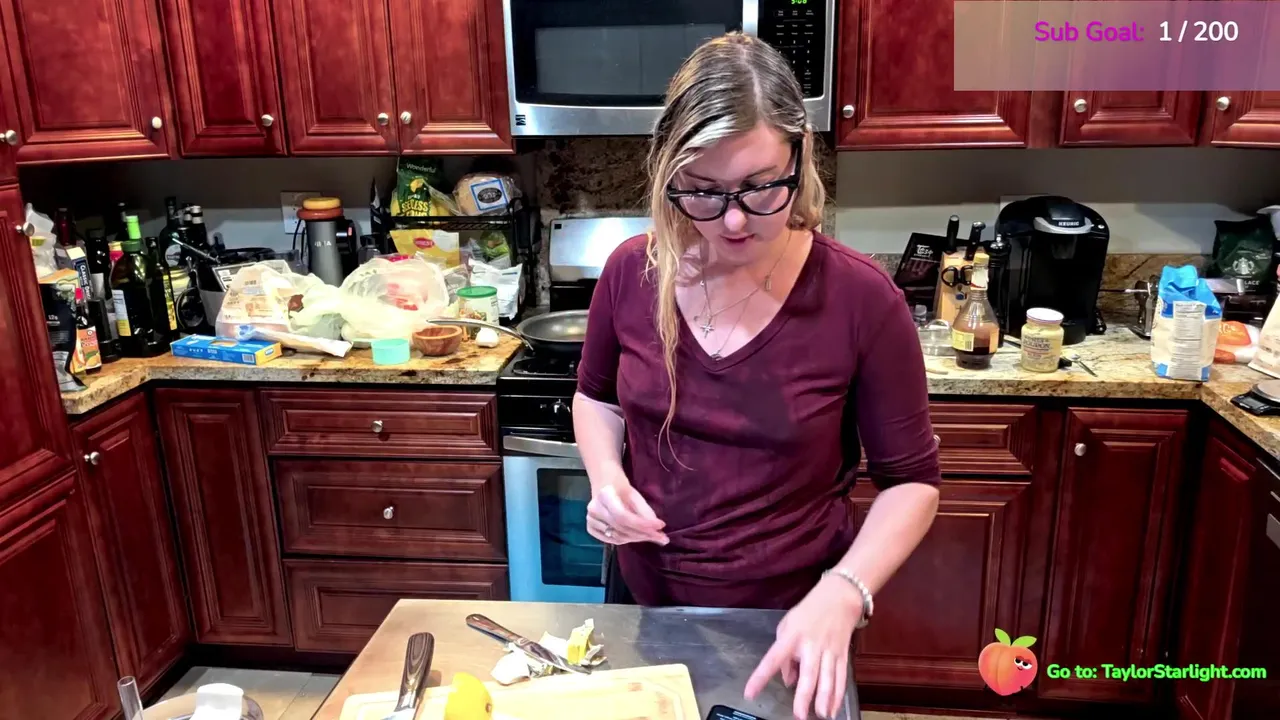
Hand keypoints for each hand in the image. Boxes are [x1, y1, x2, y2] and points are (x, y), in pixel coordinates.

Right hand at [585, 480, 667, 545]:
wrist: (604, 485)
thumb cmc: (621, 488)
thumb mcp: (635, 495)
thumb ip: (645, 512)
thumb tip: (659, 528)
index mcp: (605, 495)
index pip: (623, 516)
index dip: (642, 524)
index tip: (660, 526)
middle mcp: (594, 509)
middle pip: (621, 528)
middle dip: (643, 534)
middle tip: (662, 537)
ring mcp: (590, 520)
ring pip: (617, 537)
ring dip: (637, 538)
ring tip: (652, 537)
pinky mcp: (590, 528)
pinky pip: (611, 540)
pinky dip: (625, 540)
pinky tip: (637, 537)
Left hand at [744, 574, 861, 718]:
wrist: (840, 597)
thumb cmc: (809, 612)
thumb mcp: (787, 625)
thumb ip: (784, 655)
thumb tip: (787, 680)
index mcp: (792, 637)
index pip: (772, 660)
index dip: (761, 677)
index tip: (750, 692)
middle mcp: (811, 646)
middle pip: (808, 674)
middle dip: (804, 696)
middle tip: (799, 714)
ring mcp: (829, 651)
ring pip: (828, 679)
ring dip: (824, 699)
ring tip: (820, 715)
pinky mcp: (842, 655)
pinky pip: (840, 678)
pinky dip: (837, 695)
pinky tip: (833, 709)